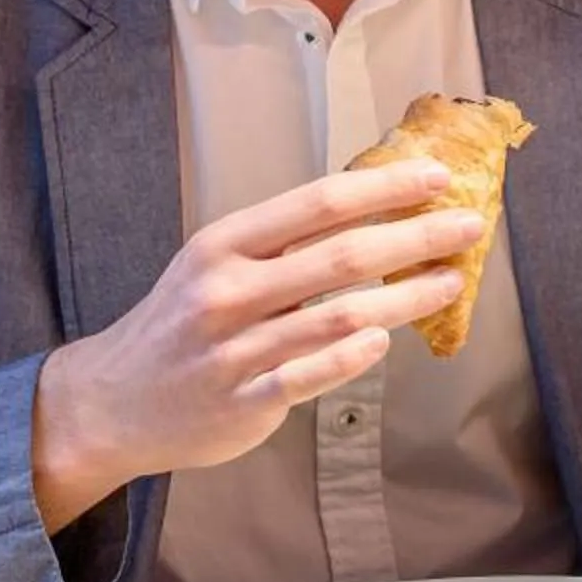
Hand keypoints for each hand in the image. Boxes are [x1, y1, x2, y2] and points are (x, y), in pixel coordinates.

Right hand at [32, 163, 487, 529]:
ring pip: (338, 317)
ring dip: (406, 297)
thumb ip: (283, 242)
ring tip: (450, 281)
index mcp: (224, 244)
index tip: (438, 178)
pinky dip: (352, 356)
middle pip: (341, 255)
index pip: (319, 203)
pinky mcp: (243, 403)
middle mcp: (228, 291)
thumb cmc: (181, 322)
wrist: (112, 401)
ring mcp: (235, 350)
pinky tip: (387, 338)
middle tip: (469, 227)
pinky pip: (309, 376)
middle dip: (415, 236)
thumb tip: (375, 212)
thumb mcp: (214, 263)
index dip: (384, 188)